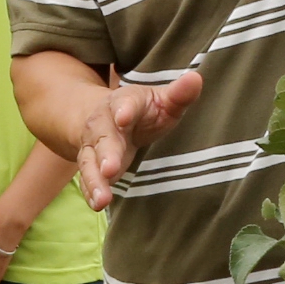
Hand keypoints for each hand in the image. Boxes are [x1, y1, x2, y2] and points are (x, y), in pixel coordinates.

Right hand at [70, 73, 201, 211]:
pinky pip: (88, 178)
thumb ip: (178, 94)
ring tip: (102, 200)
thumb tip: (197, 78)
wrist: (102, 116)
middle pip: (103, 138)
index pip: (123, 103)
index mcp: (123, 102)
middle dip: (106, 153)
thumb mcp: (161, 100)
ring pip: (90, 162)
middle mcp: (103, 124)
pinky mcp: (91, 165)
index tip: (124, 118)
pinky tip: (97, 204)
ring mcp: (94, 146)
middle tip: (110, 169)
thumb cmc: (141, 111)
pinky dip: (91, 192)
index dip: (124, 110)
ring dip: (95, 179)